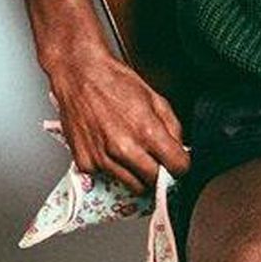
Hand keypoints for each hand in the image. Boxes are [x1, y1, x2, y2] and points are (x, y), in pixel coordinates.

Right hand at [46, 47, 190, 193]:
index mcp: (146, 131)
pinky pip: (107, 177)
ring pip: (132, 185)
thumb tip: (180, 148)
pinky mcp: (85, 163)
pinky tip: (110, 148)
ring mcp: (102, 158)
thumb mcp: (155, 98)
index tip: (177, 162)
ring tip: (133, 152)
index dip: (181, 165)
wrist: (80, 75)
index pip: (178, 167)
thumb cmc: (115, 82)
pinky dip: (112, 167)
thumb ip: (173, 127)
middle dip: (160, 173)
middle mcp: (124, 148)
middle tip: (156, 160)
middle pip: (154, 181)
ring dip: (137, 174)